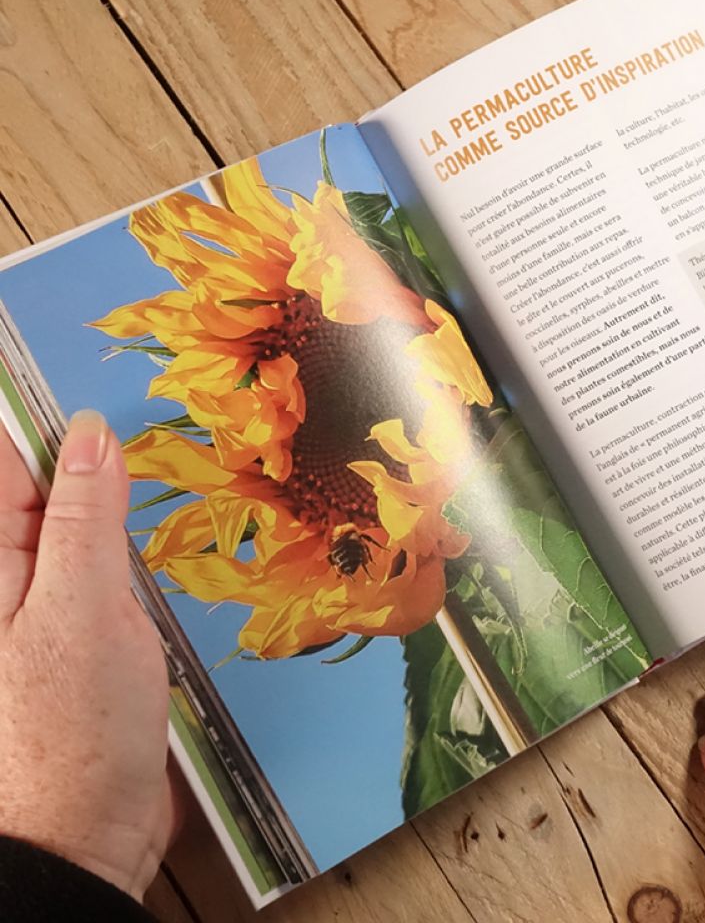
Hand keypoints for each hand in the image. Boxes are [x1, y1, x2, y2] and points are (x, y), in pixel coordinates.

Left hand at [0, 410, 173, 899]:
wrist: (84, 831)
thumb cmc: (73, 726)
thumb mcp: (84, 608)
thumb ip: (86, 516)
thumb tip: (89, 432)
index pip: (10, 459)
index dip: (51, 413)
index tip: (109, 377)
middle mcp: (13, 572)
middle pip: (52, 484)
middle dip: (102, 452)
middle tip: (168, 415)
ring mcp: (50, 600)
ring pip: (86, 522)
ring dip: (126, 497)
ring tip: (183, 463)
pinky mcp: (84, 627)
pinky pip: (106, 564)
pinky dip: (137, 543)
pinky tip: (169, 535)